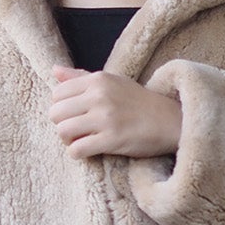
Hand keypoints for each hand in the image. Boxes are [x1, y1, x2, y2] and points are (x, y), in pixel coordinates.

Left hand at [48, 65, 181, 158]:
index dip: (62, 107)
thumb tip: (54, 71)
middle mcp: (99, 96)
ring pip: (62, 131)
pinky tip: (89, 151)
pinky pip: (77, 150)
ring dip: (68, 140)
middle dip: (62, 124)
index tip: (75, 115)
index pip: (57, 93)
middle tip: (77, 130)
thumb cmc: (139, 102)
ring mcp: (105, 118)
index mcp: (98, 80)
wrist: (170, 121)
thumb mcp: (112, 81)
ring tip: (81, 141)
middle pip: (56, 113)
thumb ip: (82, 77)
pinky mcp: (111, 140)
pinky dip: (78, 153)